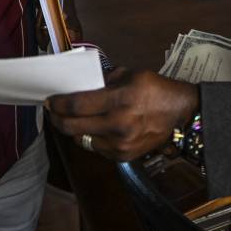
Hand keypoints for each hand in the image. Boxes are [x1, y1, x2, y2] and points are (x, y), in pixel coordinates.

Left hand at [46, 68, 198, 160]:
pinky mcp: (123, 156)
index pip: (77, 105)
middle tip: (52, 111)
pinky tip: (92, 128)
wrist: (181, 114)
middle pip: (73, 126)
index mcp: (120, 100)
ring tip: (70, 119)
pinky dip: (90, 138)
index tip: (50, 101)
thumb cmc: (155, 90)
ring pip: (82, 139)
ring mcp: (120, 144)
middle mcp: (118, 124)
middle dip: (58, 119)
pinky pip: (96, 148)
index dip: (58, 104)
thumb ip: (104, 80)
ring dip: (73, 129)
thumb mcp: (130, 74)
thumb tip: (82, 85)